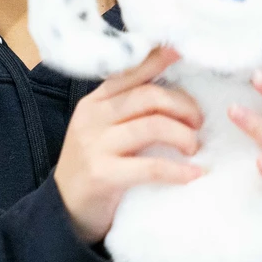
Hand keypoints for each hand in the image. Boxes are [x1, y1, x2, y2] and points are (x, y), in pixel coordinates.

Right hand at [55, 47, 204, 243]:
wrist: (63, 210)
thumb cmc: (94, 166)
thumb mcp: (103, 131)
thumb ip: (127, 110)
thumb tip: (171, 93)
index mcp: (94, 102)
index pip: (129, 73)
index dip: (157, 60)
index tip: (181, 52)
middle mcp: (92, 117)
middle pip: (148, 96)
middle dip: (183, 106)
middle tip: (198, 124)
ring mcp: (95, 144)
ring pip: (152, 126)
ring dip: (183, 136)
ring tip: (193, 148)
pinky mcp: (102, 174)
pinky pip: (150, 166)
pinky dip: (177, 170)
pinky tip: (193, 174)